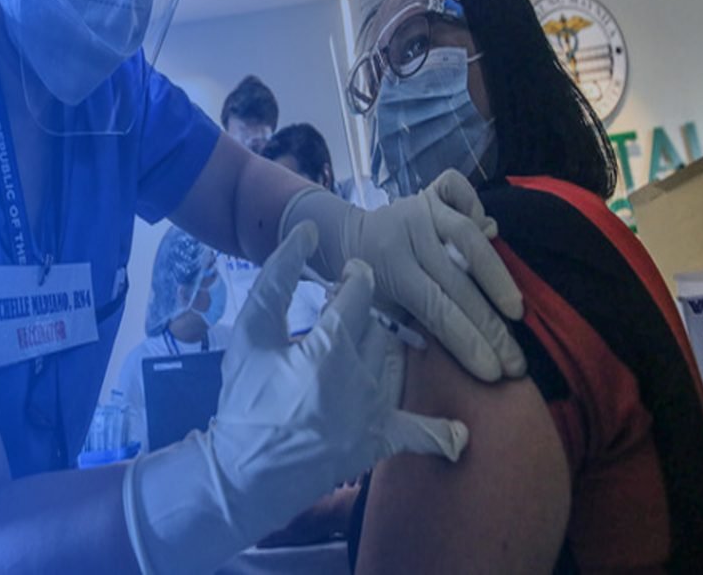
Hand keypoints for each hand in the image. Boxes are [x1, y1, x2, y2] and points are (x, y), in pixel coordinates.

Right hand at [123, 223, 466, 574]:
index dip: (354, 279)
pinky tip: (458, 435)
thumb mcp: (252, 333)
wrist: (244, 472)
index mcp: (331, 346)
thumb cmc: (245, 398)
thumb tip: (307, 230)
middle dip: (362, 314)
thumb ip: (278, 278)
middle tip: (340, 313)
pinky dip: (439, 434)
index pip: (360, 293)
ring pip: (395, 359)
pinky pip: (420, 433)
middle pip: (378, 325)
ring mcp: (376, 411)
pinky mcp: (379, 441)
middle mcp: (363, 376)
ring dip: (383, 348)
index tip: (347, 275)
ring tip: (356, 346)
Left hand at [343, 170, 525, 380]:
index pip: (435, 308)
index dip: (467, 341)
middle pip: (457, 281)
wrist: (346, 238)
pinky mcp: (428, 191)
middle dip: (490, 327)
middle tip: (516, 360)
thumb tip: (461, 346)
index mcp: (389, 268)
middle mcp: (407, 233)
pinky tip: (493, 232)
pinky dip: (475, 203)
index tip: (494, 372)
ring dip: (497, 276)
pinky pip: (455, 189)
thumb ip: (409, 323)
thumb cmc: (367, 284)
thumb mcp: (377, 308)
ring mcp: (419, 208)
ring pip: (467, 236)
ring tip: (516, 312)